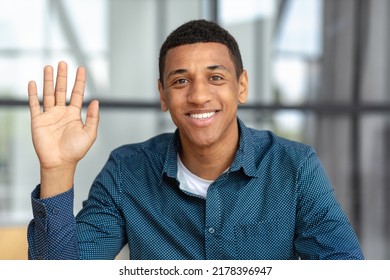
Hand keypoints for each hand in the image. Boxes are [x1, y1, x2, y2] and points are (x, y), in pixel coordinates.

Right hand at [28, 61, 98, 196]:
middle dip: (63, 77)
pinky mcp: (38, 120)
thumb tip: (96, 101)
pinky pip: (34, 104)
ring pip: (48, 94)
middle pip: (62, 90)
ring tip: (49, 67)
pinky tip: (33, 83)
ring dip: (48, 81)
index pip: (77, 93)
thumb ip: (93, 117)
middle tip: (63, 63)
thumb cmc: (76, 150)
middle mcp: (61, 112)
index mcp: (74, 115)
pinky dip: (33, 94)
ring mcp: (49, 115)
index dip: (79, 81)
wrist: (59, 162)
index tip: (81, 68)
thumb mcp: (89, 134)